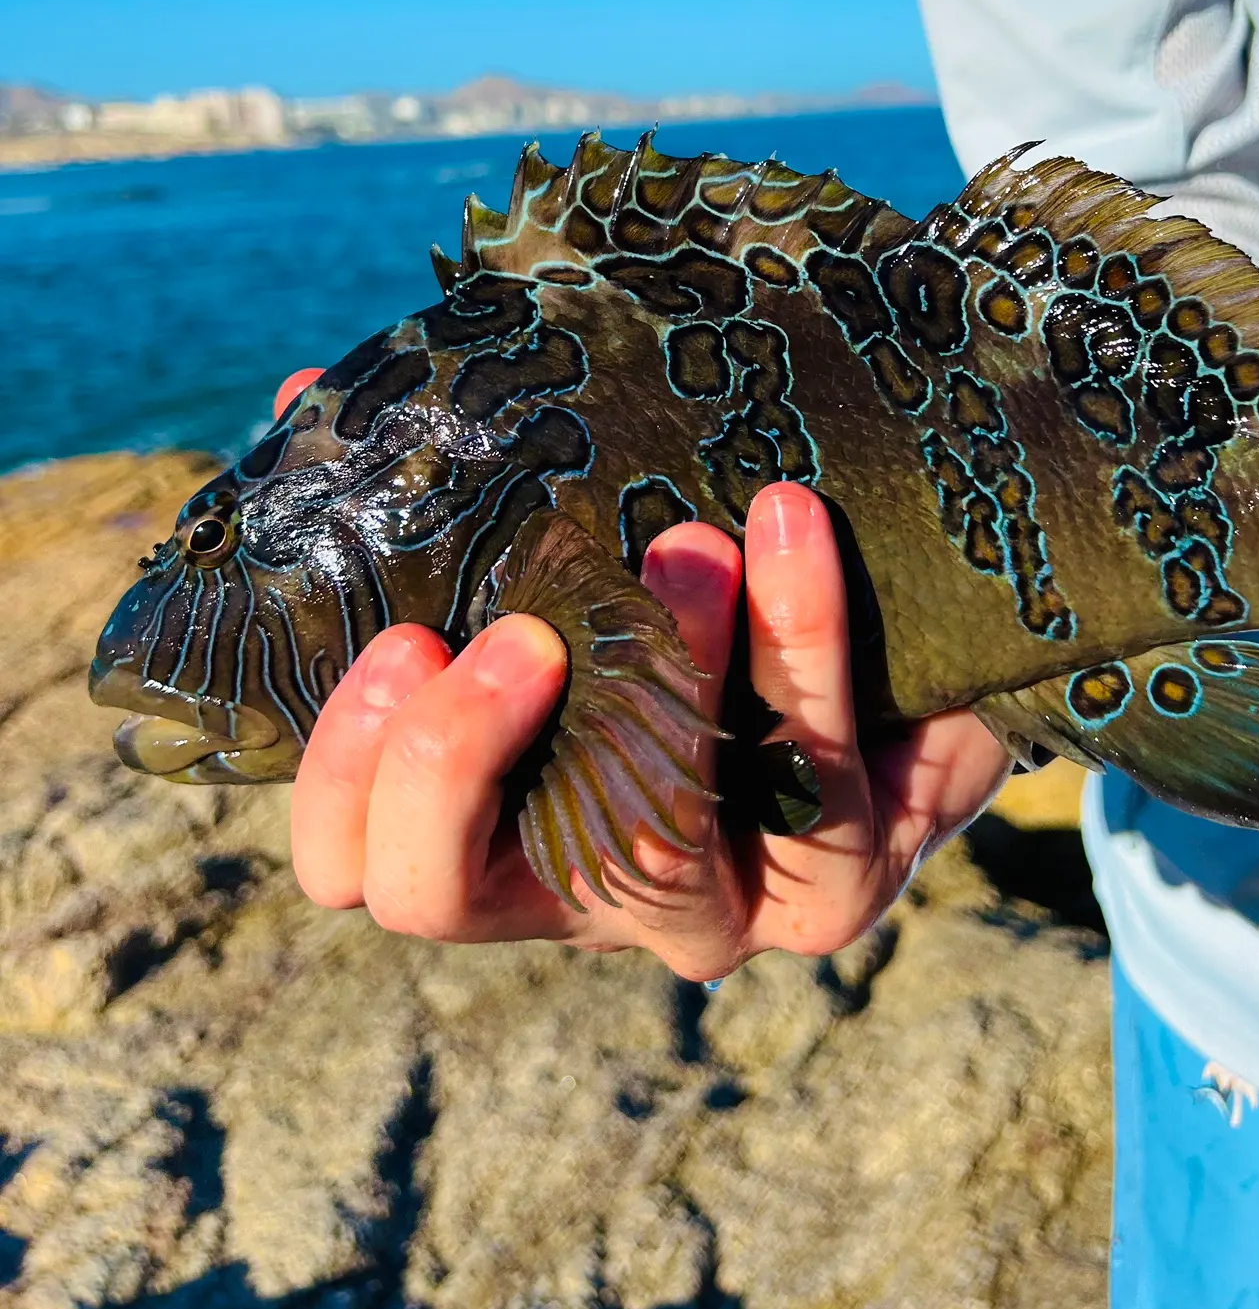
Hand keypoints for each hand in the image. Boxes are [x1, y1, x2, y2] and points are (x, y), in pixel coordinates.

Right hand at [273, 370, 1009, 978]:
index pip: (355, 865)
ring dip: (657, 681)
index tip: (401, 635)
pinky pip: (808, 782)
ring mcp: (709, 912)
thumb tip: (308, 396)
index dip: (346, 774)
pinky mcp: (831, 890)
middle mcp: (576, 897)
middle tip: (513, 633)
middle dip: (446, 760)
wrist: (901, 664)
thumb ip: (453, 512)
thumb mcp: (571, 567)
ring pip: (644, 850)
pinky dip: (797, 639)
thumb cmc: (702, 614)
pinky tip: (787, 521)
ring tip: (685, 546)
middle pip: (439, 899)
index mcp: (492, 831)